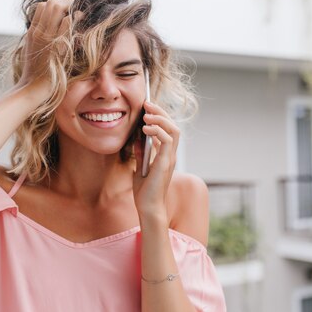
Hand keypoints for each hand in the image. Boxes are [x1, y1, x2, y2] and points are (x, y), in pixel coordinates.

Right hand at [18, 0, 73, 94]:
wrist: (34, 86)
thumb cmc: (36, 71)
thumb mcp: (33, 49)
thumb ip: (39, 36)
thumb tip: (49, 26)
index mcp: (32, 32)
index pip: (41, 6)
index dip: (54, 3)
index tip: (65, 8)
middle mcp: (39, 32)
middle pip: (50, 3)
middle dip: (65, 1)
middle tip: (75, 5)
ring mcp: (48, 37)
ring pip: (57, 8)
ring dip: (70, 6)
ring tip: (79, 11)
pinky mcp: (58, 45)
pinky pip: (67, 23)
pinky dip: (75, 17)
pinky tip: (81, 19)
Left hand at [133, 101, 180, 219]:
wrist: (147, 207)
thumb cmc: (144, 192)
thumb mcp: (139, 168)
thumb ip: (141, 154)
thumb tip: (137, 139)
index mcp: (166, 155)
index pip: (168, 129)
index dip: (159, 116)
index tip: (147, 108)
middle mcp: (171, 155)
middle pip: (173, 125)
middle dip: (160, 112)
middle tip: (147, 104)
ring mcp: (170, 158)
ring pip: (174, 130)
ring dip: (160, 119)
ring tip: (146, 115)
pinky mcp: (165, 163)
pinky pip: (167, 141)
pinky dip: (157, 131)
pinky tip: (145, 129)